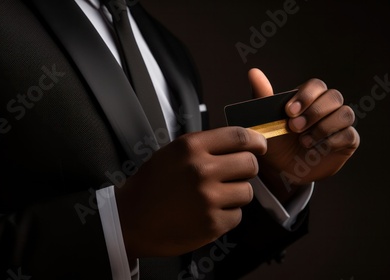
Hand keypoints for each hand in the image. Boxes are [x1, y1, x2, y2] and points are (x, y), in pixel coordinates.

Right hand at [115, 127, 266, 258]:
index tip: (260, 145)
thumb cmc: (150, 186)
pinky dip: (226, 215)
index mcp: (191, 147)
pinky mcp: (212, 223)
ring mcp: (208, 198)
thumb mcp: (172, 153)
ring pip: (247, 191)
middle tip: (235, 174)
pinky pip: (237, 215)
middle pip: (250, 164)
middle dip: (246, 169)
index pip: (238, 136)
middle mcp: (202, 170)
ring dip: (235, 194)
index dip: (255, 140)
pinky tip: (207, 213)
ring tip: (214, 197)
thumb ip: (203, 147)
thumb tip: (238, 143)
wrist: (130, 219)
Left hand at [248, 69, 359, 201]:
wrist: (281, 170)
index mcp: (308, 98)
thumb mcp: (265, 120)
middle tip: (294, 128)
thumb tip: (254, 72)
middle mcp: (326, 107)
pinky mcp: (347, 141)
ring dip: (323, 128)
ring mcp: (339, 124)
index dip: (306, 96)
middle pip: (334, 96)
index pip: (316, 85)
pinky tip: (316, 150)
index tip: (288, 112)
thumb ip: (262, 96)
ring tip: (304, 141)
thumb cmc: (275, 141)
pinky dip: (332, 141)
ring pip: (345, 113)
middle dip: (314, 112)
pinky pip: (350, 134)